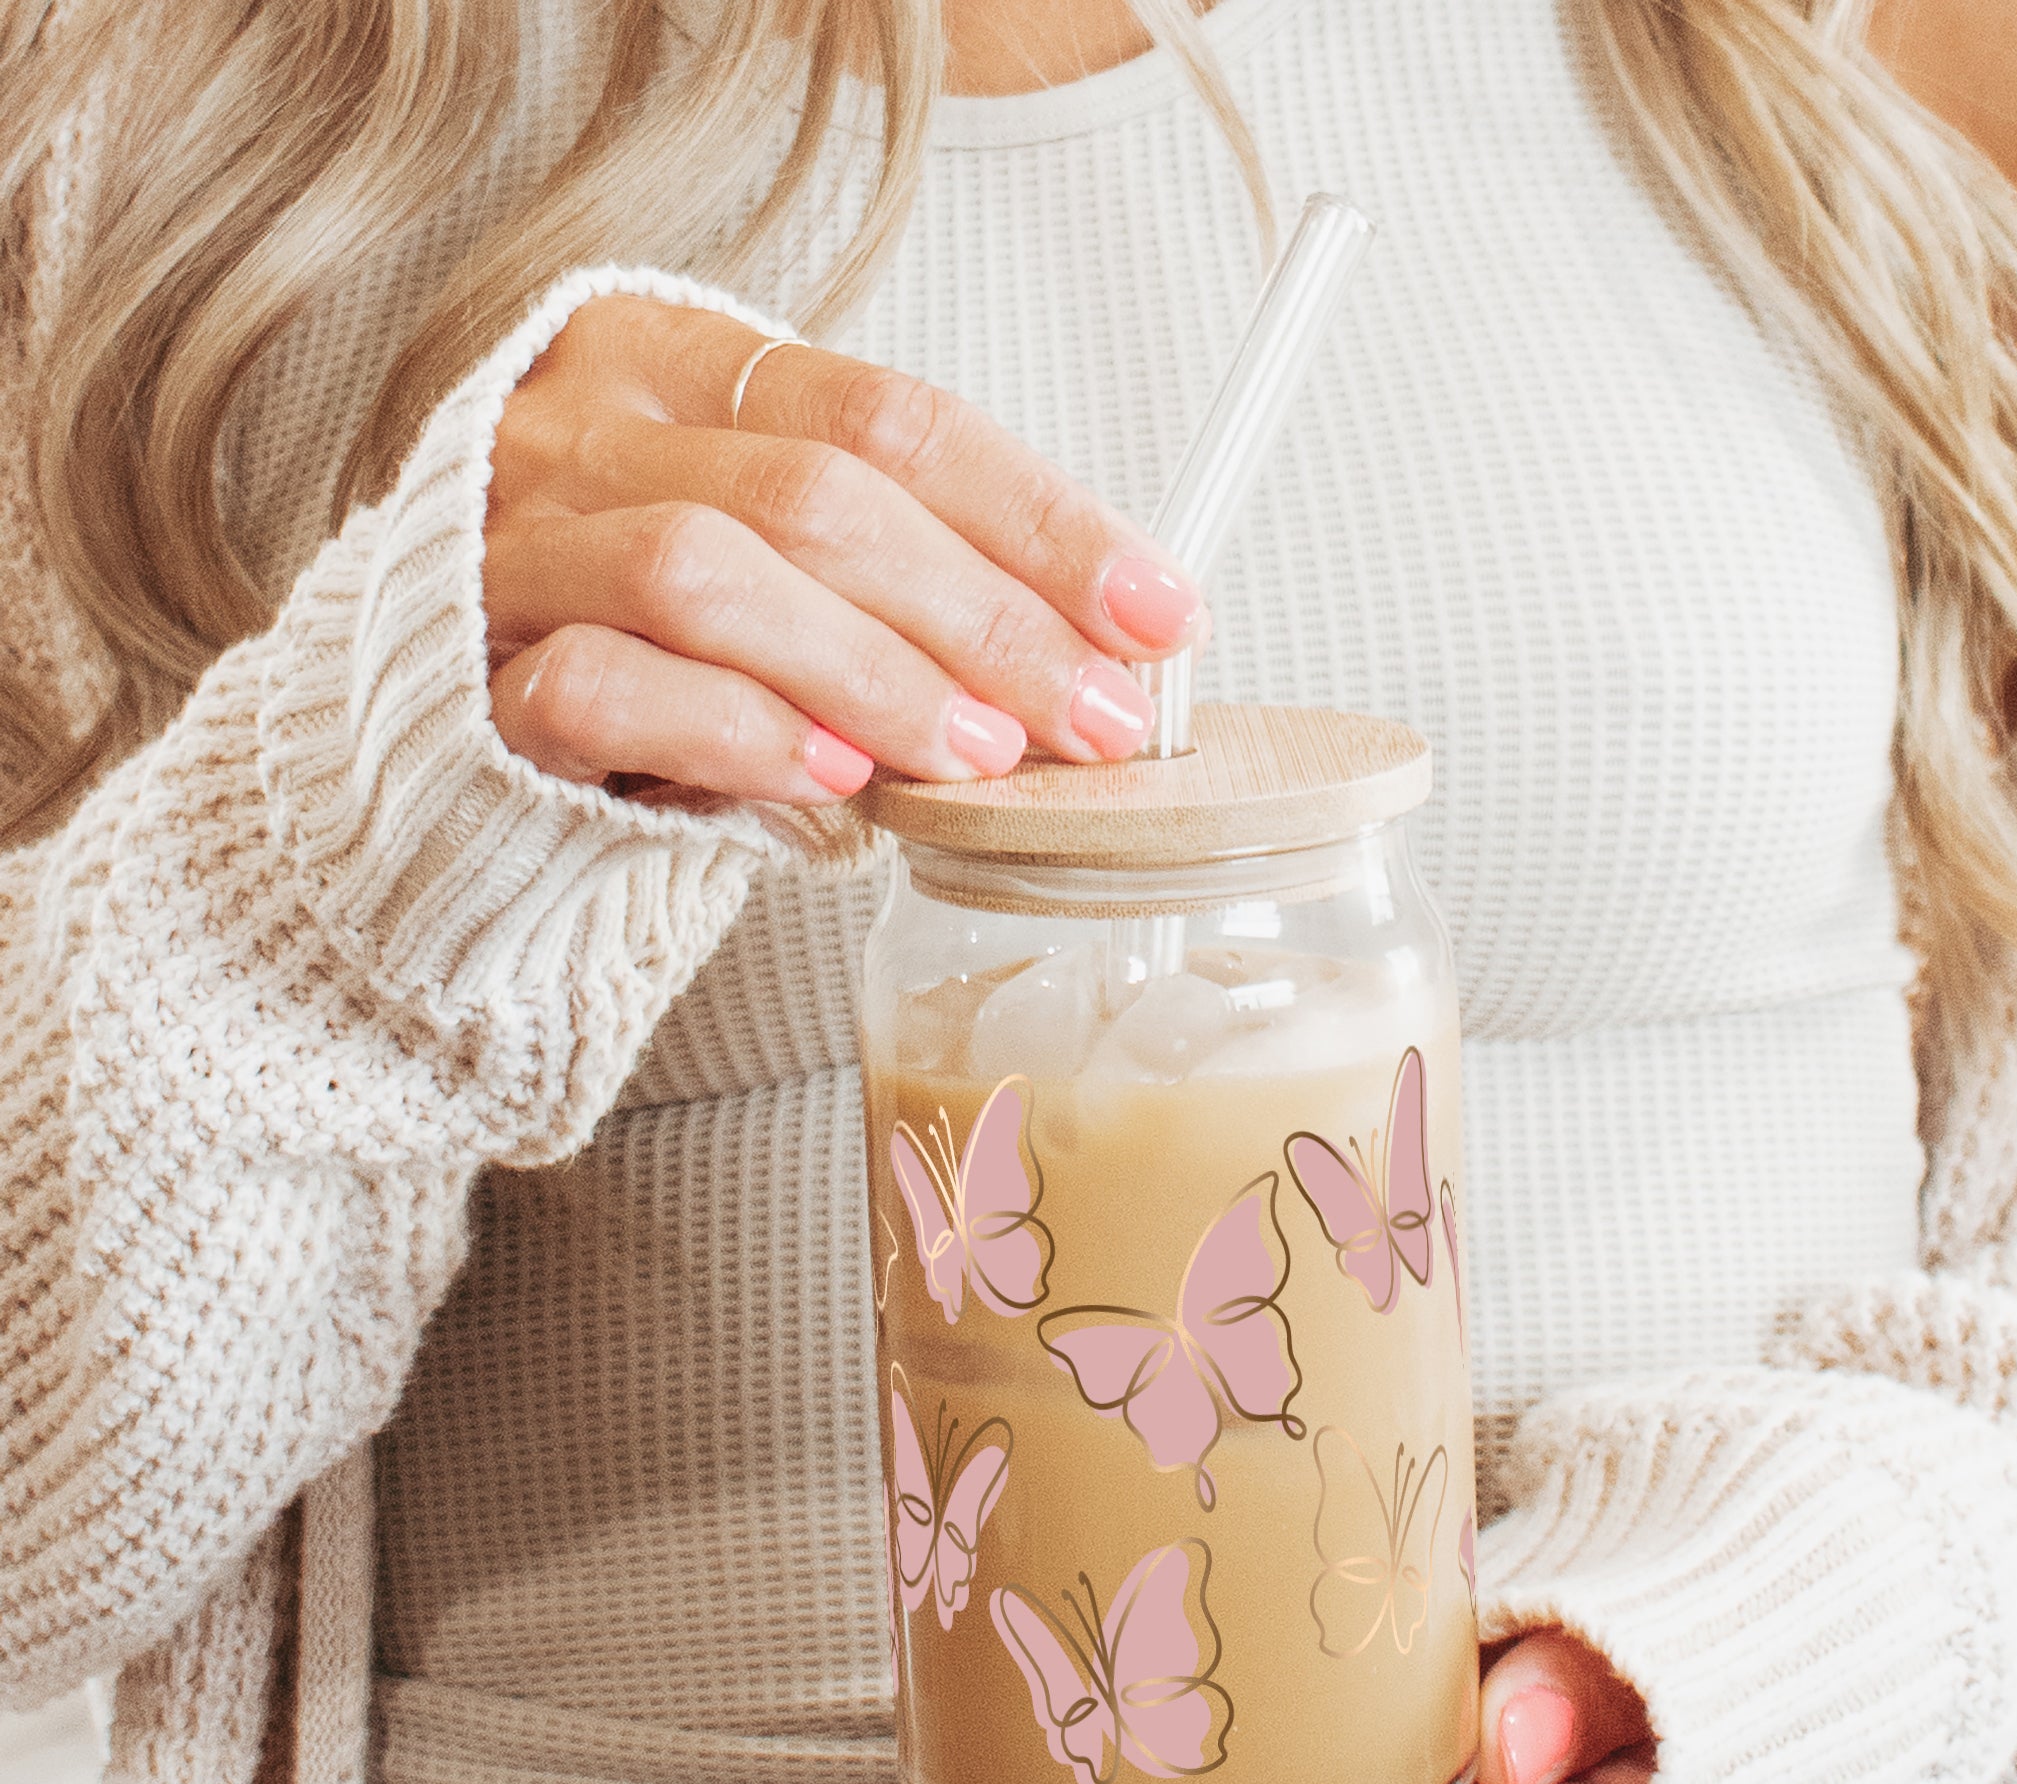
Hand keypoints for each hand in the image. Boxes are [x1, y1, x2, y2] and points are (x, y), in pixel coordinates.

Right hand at [483, 295, 1205, 819]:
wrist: (446, 713)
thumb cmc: (659, 634)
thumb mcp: (784, 558)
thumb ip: (909, 563)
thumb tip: (1110, 639)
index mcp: (677, 359)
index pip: (893, 415)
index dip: (1040, 516)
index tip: (1157, 610)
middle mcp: (587, 427)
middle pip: (818, 492)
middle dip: (985, 614)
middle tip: (1090, 716)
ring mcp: (517, 546)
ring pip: (708, 573)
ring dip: (875, 670)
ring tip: (976, 753)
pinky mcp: (474, 676)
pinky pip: (603, 685)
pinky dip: (738, 730)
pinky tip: (834, 777)